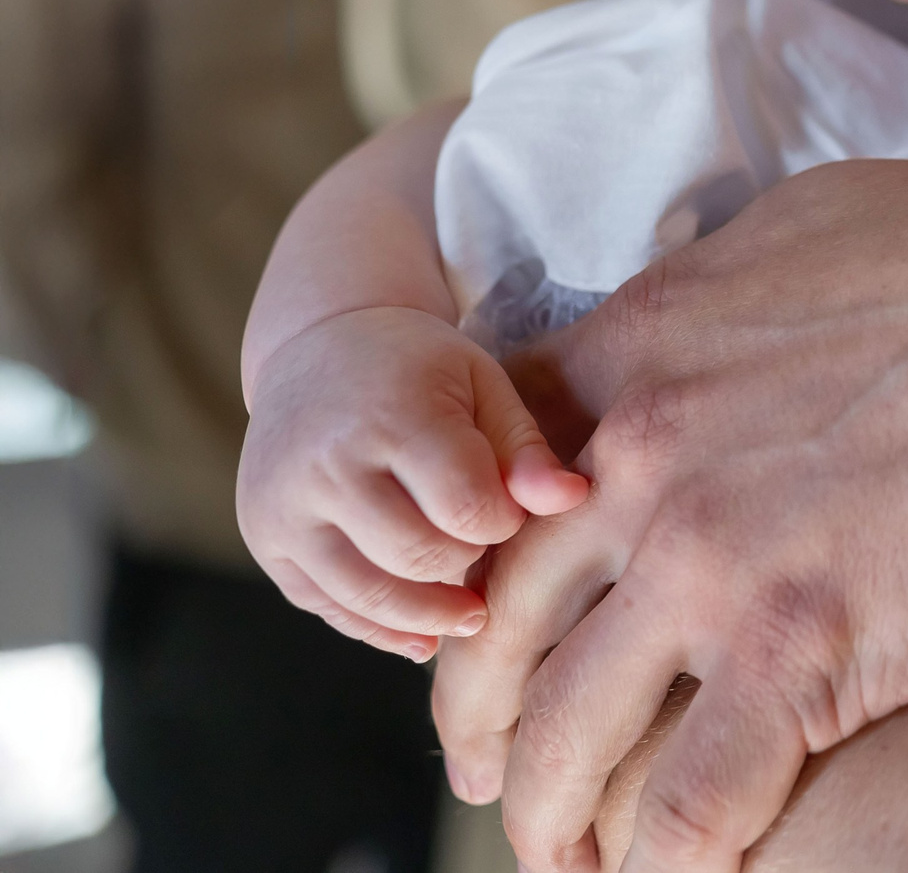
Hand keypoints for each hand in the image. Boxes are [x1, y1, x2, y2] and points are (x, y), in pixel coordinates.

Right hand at [237, 306, 589, 659]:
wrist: (317, 345)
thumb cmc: (418, 369)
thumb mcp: (482, 385)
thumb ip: (525, 450)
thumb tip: (574, 499)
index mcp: (390, 416)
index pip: (466, 507)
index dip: (502, 522)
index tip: (507, 510)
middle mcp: (325, 465)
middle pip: (417, 557)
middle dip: (466, 565)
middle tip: (482, 548)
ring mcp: (282, 508)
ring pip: (368, 597)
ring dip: (429, 615)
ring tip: (469, 612)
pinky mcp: (265, 540)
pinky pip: (327, 607)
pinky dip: (379, 627)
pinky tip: (422, 631)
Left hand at [431, 134, 907, 872]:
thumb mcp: (802, 228)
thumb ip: (708, 298)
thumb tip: (687, 326)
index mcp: (634, 355)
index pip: (480, 481)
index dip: (468, 568)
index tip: (486, 617)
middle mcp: (639, 464)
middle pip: (494, 625)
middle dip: (481, 716)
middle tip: (495, 765)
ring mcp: (709, 566)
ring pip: (564, 736)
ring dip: (552, 817)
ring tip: (573, 855)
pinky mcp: (798, 656)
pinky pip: (690, 807)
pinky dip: (668, 864)